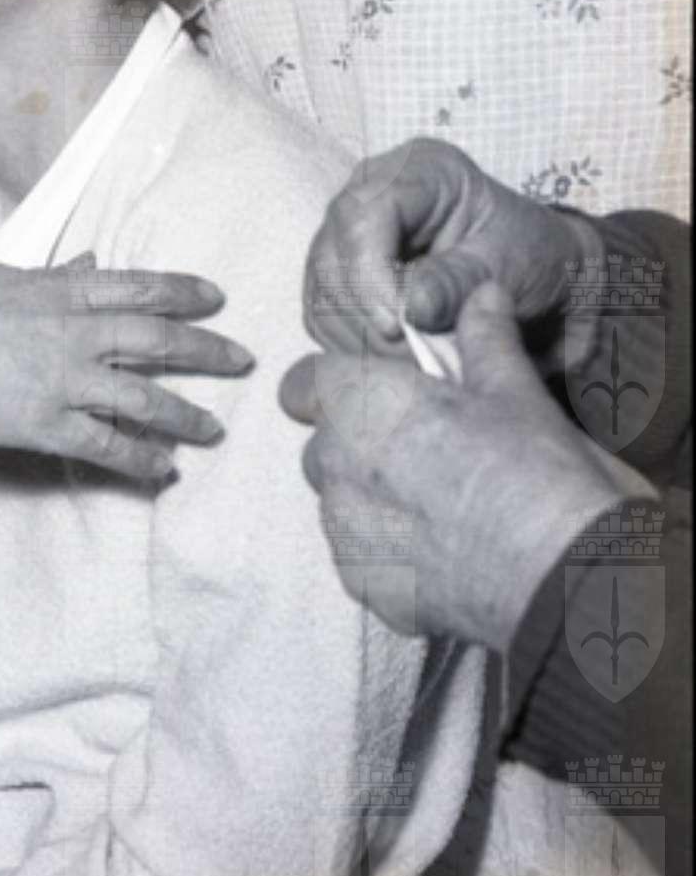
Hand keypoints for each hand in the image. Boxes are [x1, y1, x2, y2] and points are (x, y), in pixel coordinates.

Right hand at [0, 260, 245, 482]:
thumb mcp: (8, 275)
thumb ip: (57, 275)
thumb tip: (92, 262)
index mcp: (65, 291)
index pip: (141, 287)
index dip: (184, 292)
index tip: (217, 298)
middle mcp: (76, 333)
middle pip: (158, 340)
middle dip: (208, 351)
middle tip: (243, 360)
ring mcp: (65, 380)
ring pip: (144, 399)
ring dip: (186, 415)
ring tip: (213, 429)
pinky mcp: (47, 423)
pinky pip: (107, 446)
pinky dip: (141, 460)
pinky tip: (164, 470)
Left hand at [280, 282, 640, 650]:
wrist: (566, 579)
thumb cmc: (539, 473)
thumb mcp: (516, 392)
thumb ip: (483, 338)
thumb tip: (482, 294)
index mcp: (361, 402)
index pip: (309, 380)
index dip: (341, 385)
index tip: (381, 396)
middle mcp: (335, 462)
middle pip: (324, 442)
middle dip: (360, 443)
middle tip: (427, 453)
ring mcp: (343, 529)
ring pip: (338, 499)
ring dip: (372, 496)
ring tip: (441, 507)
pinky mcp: (361, 582)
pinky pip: (360, 554)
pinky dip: (389, 551)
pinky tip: (443, 553)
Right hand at [303, 138, 598, 356]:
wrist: (542, 281)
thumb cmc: (532, 259)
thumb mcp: (510, 265)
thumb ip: (459, 282)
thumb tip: (411, 310)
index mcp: (419, 171)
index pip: (364, 212)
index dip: (367, 270)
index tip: (395, 325)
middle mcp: (372, 195)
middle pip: (331, 251)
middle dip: (362, 311)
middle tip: (409, 354)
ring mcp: (351, 236)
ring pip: (320, 287)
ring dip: (357, 334)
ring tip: (410, 361)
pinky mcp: (342, 276)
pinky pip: (322, 313)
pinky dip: (351, 345)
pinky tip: (393, 358)